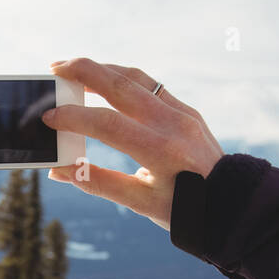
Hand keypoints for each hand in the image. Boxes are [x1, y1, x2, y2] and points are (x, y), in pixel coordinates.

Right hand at [42, 58, 223, 230]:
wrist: (231, 202)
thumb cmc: (185, 209)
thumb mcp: (140, 203)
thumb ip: (97, 183)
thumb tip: (58, 169)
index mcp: (161, 152)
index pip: (108, 124)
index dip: (74, 118)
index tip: (48, 118)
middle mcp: (173, 124)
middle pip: (121, 86)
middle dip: (83, 73)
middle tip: (54, 69)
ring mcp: (182, 112)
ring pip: (135, 77)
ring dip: (102, 69)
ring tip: (73, 69)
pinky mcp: (186, 109)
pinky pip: (149, 84)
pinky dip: (122, 78)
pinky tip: (102, 79)